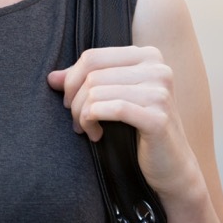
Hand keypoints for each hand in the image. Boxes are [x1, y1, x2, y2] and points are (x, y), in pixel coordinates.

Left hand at [47, 45, 203, 200]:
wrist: (171, 165)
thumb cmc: (138, 129)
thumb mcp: (113, 98)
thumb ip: (85, 82)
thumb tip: (51, 77)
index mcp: (148, 56)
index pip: (92, 56)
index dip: (71, 80)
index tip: (69, 102)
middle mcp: (158, 69)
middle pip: (92, 75)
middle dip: (74, 101)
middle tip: (76, 121)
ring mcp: (160, 92)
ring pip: (96, 92)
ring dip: (82, 115)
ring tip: (87, 129)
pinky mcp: (158, 117)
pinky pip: (110, 109)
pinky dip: (93, 122)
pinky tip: (96, 135)